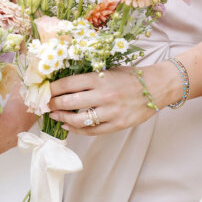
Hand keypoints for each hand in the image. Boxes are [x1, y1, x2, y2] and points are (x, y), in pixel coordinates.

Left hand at [47, 63, 173, 134]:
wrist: (158, 87)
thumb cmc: (131, 77)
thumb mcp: (109, 70)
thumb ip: (89, 78)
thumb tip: (63, 84)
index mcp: (100, 78)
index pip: (68, 84)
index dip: (52, 89)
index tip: (44, 91)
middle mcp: (104, 95)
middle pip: (69, 102)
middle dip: (52, 104)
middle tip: (45, 105)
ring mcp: (111, 112)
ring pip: (78, 119)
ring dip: (62, 119)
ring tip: (54, 116)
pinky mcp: (117, 124)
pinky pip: (92, 131)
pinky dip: (77, 130)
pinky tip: (69, 126)